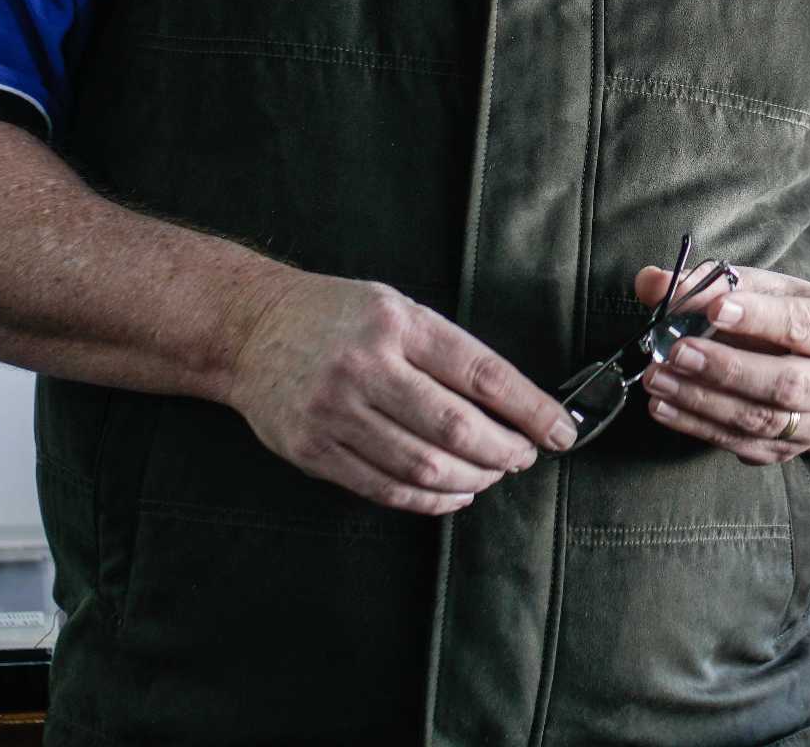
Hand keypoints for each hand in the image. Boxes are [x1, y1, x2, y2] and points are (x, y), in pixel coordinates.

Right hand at [222, 272, 577, 513]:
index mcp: (397, 324)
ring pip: (422, 466)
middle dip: (503, 451)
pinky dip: (428, 501)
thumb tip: (514, 405)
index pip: (481, 373)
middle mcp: (365, 367)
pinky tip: (453, 494)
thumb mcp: (397, 308)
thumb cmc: (337, 317)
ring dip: (471, 480)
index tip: (559, 430)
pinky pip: (383, 488)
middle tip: (523, 456)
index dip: (529, 409)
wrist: (250, 329)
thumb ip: (448, 352)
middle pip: (455, 427)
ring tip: (491, 475)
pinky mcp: (312, 451)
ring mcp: (334, 412)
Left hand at [633, 263, 809, 465]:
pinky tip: (664, 406)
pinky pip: (740, 445)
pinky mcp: (787, 451)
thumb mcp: (772, 291)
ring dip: (702, 400)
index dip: (761, 318)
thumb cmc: (798, 322)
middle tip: (677, 351)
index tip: (715, 309)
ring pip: (760, 420)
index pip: (806, 326)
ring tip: (658, 378)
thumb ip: (713, 283)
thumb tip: (651, 282)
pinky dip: (697, 426)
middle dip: (727, 368)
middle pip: (787, 383)